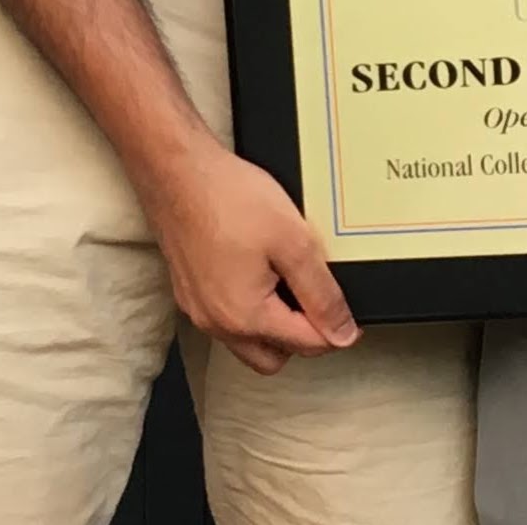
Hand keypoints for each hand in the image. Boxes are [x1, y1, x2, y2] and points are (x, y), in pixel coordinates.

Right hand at [142, 139, 359, 374]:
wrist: (176, 171)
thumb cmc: (227, 199)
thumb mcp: (293, 242)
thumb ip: (321, 293)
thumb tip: (342, 333)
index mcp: (246, 318)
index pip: (306, 345)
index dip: (337, 330)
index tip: (349, 313)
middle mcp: (217, 324)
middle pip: (273, 356)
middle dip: (302, 338)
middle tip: (318, 299)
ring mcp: (198, 310)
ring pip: (247, 342)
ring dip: (273, 326)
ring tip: (288, 283)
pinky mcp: (188, 292)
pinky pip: (226, 319)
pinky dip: (249, 308)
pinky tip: (259, 273)